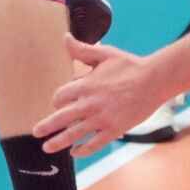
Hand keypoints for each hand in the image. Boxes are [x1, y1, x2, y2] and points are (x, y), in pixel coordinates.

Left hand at [34, 35, 166, 157]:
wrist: (153, 81)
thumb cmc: (129, 66)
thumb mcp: (104, 54)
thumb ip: (82, 50)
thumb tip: (65, 38)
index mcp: (86, 85)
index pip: (61, 96)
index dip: (56, 100)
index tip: (57, 103)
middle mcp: (90, 104)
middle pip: (62, 118)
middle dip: (47, 126)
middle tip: (36, 132)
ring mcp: (102, 119)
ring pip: (74, 134)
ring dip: (59, 142)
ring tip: (47, 147)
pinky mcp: (113, 130)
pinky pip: (94, 144)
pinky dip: (83, 150)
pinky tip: (74, 152)